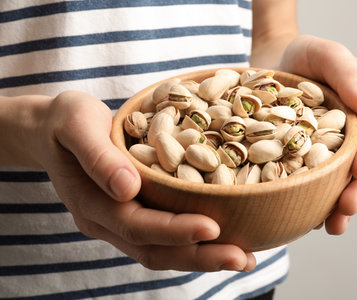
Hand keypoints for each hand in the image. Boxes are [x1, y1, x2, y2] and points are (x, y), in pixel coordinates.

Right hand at [33, 91, 255, 271]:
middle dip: (200, 256)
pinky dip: (192, 244)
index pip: (137, 225)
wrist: (53, 130)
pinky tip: (222, 239)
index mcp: (92, 203)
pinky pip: (163, 238)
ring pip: (161, 251)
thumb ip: (98, 156)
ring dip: (202, 257)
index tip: (212, 227)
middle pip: (154, 250)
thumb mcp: (77, 124)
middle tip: (243, 258)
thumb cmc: (66, 121)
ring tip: (243, 258)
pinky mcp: (131, 215)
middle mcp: (106, 222)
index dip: (174, 230)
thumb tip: (128, 188)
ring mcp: (118, 223)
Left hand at [279, 35, 356, 233]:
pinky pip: (309, 186)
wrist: (269, 66)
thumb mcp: (326, 55)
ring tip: (328, 225)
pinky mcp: (299, 163)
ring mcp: (323, 155)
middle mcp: (347, 140)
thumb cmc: (302, 57)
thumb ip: (348, 74)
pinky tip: (301, 217)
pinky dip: (309, 203)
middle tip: (345, 210)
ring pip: (338, 186)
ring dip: (337, 209)